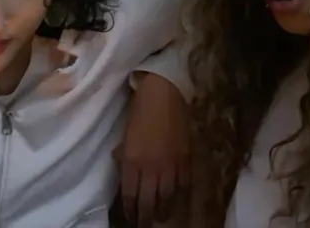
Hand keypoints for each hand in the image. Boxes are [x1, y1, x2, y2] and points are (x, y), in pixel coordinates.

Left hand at [115, 72, 190, 226]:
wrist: (163, 93)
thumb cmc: (140, 111)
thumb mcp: (125, 136)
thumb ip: (125, 157)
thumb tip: (124, 171)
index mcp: (131, 161)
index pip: (130, 195)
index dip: (130, 209)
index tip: (130, 216)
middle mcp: (150, 168)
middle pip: (148, 202)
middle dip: (146, 217)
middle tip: (145, 224)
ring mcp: (170, 166)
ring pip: (167, 198)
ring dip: (163, 211)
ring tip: (161, 217)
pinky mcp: (186, 160)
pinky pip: (183, 186)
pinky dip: (180, 197)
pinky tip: (177, 201)